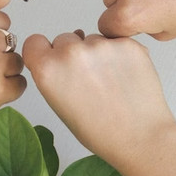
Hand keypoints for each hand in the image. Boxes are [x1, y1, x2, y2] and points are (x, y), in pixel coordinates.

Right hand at [22, 31, 174, 166]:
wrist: (140, 137)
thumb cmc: (100, 131)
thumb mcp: (59, 105)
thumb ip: (53, 75)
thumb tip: (60, 52)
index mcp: (48, 69)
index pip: (34, 42)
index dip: (44, 52)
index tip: (53, 61)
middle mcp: (71, 52)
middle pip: (64, 38)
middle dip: (72, 53)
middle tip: (88, 79)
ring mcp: (100, 44)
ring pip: (92, 39)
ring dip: (97, 53)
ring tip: (110, 81)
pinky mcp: (126, 42)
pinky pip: (115, 40)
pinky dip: (119, 53)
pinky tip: (125, 76)